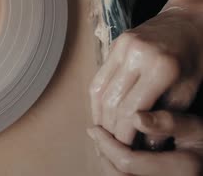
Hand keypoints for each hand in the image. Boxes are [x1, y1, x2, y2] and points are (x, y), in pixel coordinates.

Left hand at [87, 111, 202, 175]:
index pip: (128, 162)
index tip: (94, 128)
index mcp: (180, 172)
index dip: (107, 144)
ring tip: (103, 144)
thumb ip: (169, 121)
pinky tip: (113, 156)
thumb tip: (135, 116)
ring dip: (108, 164)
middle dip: (104, 155)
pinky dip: (116, 171)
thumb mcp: (194, 127)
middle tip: (96, 136)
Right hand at [90, 5, 202, 145]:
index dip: (124, 134)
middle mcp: (137, 54)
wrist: (188, 20)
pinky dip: (97, 98)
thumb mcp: (189, 89)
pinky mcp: (115, 43)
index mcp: (161, 67)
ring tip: (104, 130)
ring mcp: (123, 46)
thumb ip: (166, 116)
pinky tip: (101, 111)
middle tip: (113, 144)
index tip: (126, 149)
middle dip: (110, 127)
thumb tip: (146, 144)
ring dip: (99, 114)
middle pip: (112, 101)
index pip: (132, 110)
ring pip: (99, 89)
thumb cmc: (194, 55)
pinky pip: (99, 76)